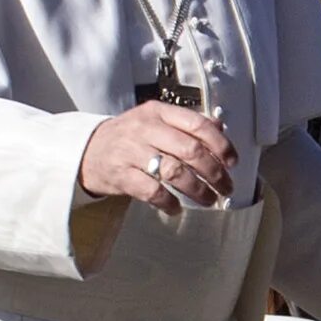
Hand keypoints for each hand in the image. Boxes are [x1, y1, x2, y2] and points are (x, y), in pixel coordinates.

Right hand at [81, 102, 237, 214]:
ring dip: (198, 190)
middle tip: (226, 187)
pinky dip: (169, 202)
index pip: (198, 125)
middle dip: (214, 172)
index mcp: (158, 112)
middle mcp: (146, 129)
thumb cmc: (129, 136)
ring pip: (175, 172)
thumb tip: (220, 130)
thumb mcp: (155, 119)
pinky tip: (177, 208)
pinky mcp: (121, 175)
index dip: (220, 145)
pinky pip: (152, 191)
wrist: (87, 150)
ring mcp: (132, 152)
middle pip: (190, 151)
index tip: (232, 162)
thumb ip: (186, 123)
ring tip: (209, 200)